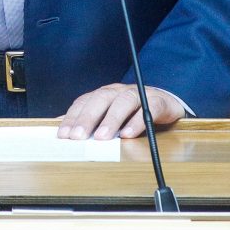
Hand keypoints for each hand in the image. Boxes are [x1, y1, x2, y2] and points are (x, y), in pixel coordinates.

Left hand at [57, 84, 184, 139]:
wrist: (167, 104)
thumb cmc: (133, 114)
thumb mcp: (109, 118)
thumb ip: (89, 123)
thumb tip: (62, 132)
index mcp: (105, 94)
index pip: (85, 102)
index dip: (73, 117)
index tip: (64, 135)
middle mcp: (119, 91)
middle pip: (101, 99)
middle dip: (87, 118)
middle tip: (78, 137)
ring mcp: (139, 94)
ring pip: (124, 102)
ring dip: (111, 119)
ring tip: (102, 138)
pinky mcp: (158, 101)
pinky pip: (148, 108)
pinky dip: (138, 121)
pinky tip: (128, 134)